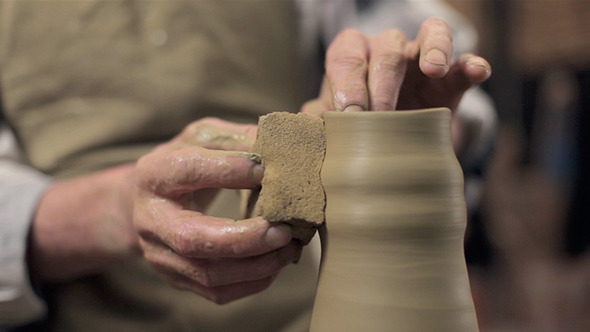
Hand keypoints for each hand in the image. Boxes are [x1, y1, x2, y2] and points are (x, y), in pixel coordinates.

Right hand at [133, 118, 300, 303]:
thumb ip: (233, 139)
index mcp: (154, 175)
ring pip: (209, 273)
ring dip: (257, 265)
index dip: (227, 171)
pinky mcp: (177, 279)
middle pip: (193, 239)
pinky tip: (276, 263)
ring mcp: (161, 255)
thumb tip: (273, 143)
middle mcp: (152, 219)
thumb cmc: (184, 164)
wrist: (146, 203)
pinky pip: (217, 292)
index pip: (188, 171)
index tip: (266, 170)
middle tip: (284, 231)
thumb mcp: (201, 139)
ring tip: (290, 247)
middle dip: (244, 239)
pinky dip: (253, 281)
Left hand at [302, 17, 490, 114]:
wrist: (393, 146)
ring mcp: (421, 61)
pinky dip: (472, 64)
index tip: (347, 115)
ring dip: (433, 50)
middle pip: (386, 49)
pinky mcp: (451, 79)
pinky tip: (477, 71)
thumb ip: (318, 123)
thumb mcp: (336, 126)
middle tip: (377, 118)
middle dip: (381, 84)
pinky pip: (464, 63)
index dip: (346, 82)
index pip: (345, 55)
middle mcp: (386, 51)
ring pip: (429, 35)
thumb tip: (303, 126)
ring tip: (434, 70)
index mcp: (352, 58)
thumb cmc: (357, 129)